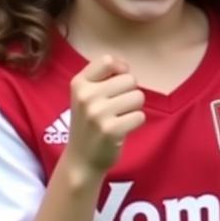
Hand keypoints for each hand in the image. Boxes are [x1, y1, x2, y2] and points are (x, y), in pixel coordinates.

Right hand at [64, 56, 145, 181]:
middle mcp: (85, 96)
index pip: (108, 60)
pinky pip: (140, 116)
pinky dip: (136, 123)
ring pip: (138, 97)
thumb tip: (125, 67)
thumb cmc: (90, 122)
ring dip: (134, 108)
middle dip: (130, 92)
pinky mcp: (110, 130)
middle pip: (130, 79)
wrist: (81, 159)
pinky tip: (121, 129)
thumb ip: (103, 76)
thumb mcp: (86, 95)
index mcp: (79, 84)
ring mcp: (97, 114)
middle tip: (117, 107)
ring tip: (118, 118)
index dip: (121, 69)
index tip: (118, 80)